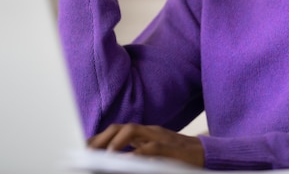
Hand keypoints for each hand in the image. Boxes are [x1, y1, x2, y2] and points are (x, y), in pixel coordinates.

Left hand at [87, 123, 204, 167]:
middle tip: (87, 152)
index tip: (82, 148)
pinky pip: (151, 147)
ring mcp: (159, 137)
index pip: (116, 131)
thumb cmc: (179, 156)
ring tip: (105, 155)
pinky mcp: (170, 147)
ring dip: (115, 142)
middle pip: (120, 127)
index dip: (98, 139)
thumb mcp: (154, 154)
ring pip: (133, 130)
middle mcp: (149, 132)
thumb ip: (137, 153)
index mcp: (144, 134)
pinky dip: (138, 153)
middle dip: (101, 139)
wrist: (206, 154)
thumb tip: (116, 161)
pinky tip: (127, 161)